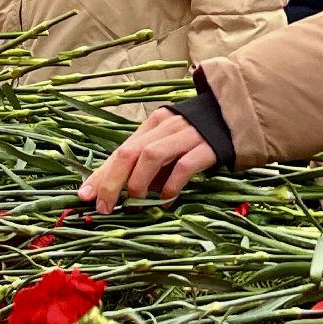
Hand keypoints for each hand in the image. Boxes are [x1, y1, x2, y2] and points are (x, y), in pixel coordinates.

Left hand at [77, 108, 216, 213]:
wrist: (237, 116)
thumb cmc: (195, 137)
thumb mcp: (166, 144)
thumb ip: (144, 162)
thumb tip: (113, 190)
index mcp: (154, 124)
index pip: (121, 150)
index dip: (101, 174)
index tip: (85, 196)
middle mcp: (167, 126)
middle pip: (130, 152)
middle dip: (113, 182)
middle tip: (106, 207)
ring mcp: (188, 136)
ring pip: (152, 156)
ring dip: (138, 184)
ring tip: (136, 203)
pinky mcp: (208, 148)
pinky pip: (183, 167)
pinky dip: (170, 186)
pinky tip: (166, 200)